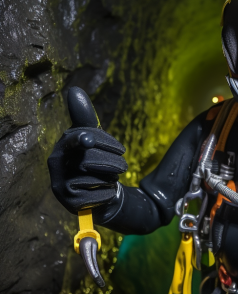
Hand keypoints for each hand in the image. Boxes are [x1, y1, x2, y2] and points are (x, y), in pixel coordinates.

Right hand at [48, 87, 127, 213]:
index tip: (89, 140)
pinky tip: (106, 191)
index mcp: (63, 146)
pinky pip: (97, 195)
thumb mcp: (93, 139)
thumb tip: (74, 90)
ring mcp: (60, 186)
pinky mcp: (69, 204)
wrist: (96, 192)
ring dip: (111, 177)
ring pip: (94, 178)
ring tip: (111, 178)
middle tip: (124, 166)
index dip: (82, 139)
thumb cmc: (95, 160)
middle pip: (90, 160)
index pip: (72, 140)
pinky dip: (108, 193)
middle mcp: (56, 165)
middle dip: (113, 162)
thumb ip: (85, 117)